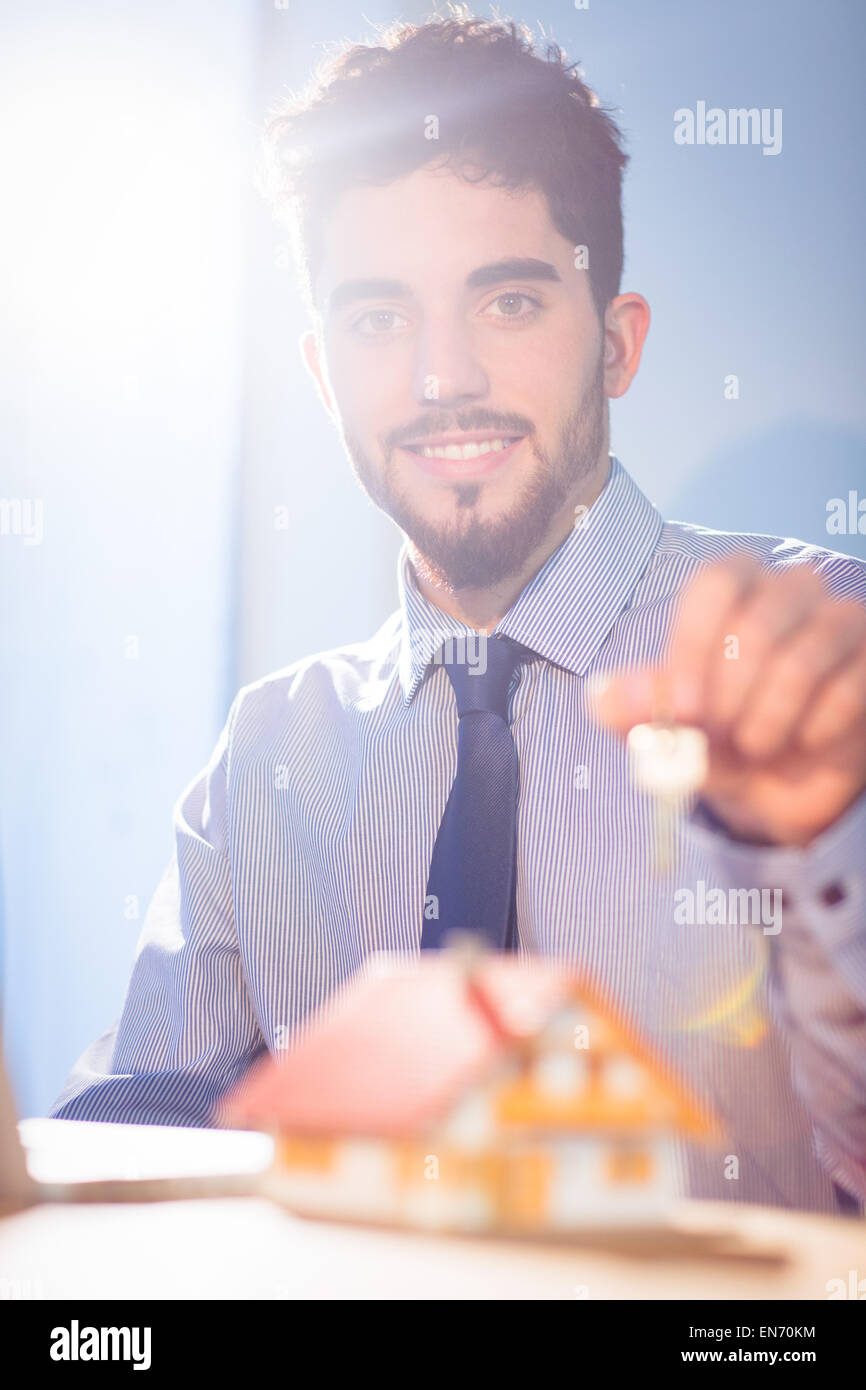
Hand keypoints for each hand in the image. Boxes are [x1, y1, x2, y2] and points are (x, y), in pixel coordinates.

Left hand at [592, 555, 865, 846]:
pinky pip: (848, 689)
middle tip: (720, 735)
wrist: (777, 783)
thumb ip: (632, 711)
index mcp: (731, 589)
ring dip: (770, 718)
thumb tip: (600, 696)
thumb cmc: (715, 737)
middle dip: (731, 696)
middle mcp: (790, 591)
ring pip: (803, 657)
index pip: (715, 583)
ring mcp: (840, 621)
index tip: (686, 709)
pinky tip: (803, 743)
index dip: (695, 646)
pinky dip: (814, 730)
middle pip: (758, 624)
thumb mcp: (666, 730)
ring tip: (756, 746)